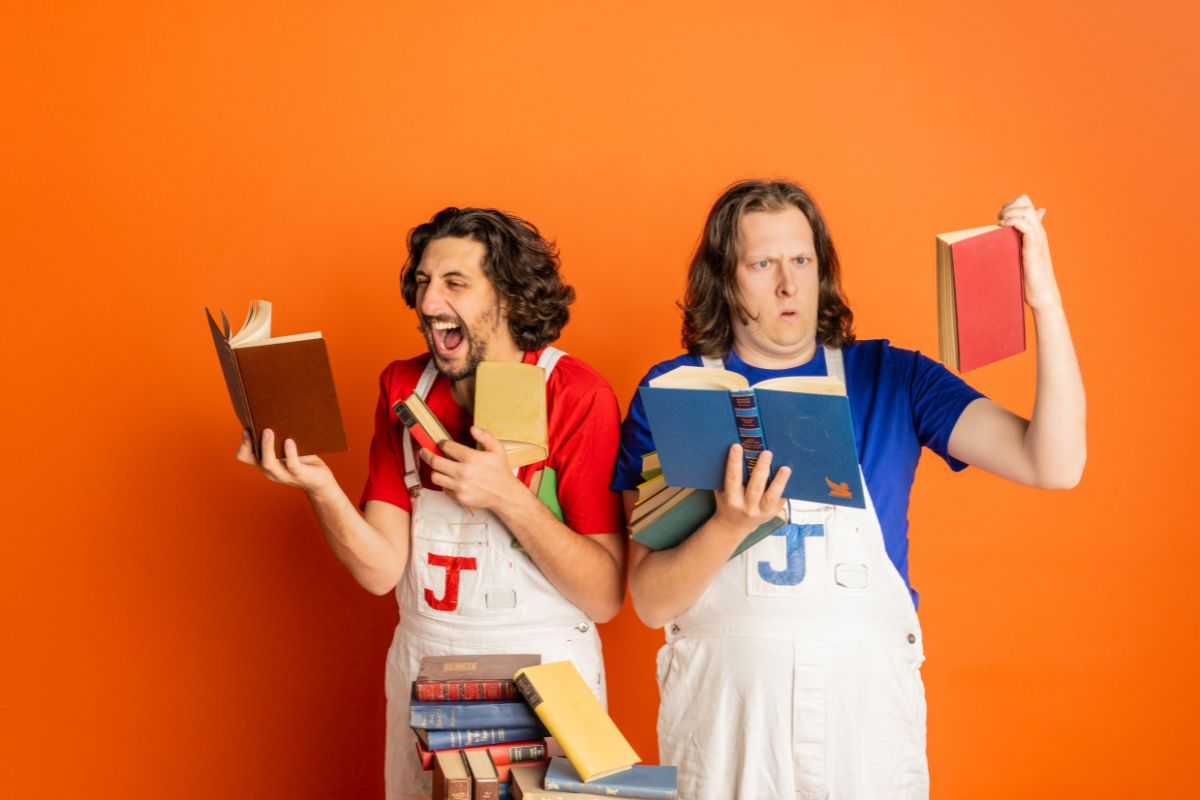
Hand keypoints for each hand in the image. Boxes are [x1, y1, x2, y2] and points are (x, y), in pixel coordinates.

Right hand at [235, 428, 335, 495]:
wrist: (320, 482)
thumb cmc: (304, 461)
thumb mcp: (288, 449)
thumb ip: (282, 437)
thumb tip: (278, 411)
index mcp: (265, 463)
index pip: (244, 456)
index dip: (243, 442)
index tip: (247, 427)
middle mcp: (270, 470)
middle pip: (251, 458)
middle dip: (250, 441)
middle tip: (253, 425)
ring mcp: (284, 474)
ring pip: (268, 463)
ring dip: (267, 446)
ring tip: (268, 431)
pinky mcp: (300, 475)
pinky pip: (292, 464)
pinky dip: (290, 452)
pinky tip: (290, 441)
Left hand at [419, 426, 524, 511]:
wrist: (505, 494)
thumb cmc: (500, 471)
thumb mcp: (498, 449)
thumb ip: (486, 436)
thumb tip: (472, 429)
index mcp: (472, 458)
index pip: (448, 447)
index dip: (442, 444)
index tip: (442, 444)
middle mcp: (464, 472)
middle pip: (435, 462)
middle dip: (427, 454)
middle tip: (424, 451)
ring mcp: (460, 486)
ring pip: (435, 476)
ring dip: (435, 470)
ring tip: (438, 467)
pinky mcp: (458, 497)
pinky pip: (443, 488)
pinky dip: (445, 483)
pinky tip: (450, 479)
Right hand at [712, 444, 789, 536]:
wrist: (734, 525)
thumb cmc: (728, 502)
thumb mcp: (723, 491)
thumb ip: (727, 476)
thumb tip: (735, 450)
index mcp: (732, 500)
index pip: (733, 479)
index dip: (734, 462)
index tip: (737, 446)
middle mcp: (747, 508)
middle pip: (755, 487)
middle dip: (761, 469)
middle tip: (766, 452)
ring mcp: (761, 512)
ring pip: (771, 496)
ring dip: (779, 482)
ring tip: (785, 468)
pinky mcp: (773, 513)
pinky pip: (780, 500)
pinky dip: (785, 488)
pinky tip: (788, 476)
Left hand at [999, 194, 1060, 311]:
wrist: (1042, 295)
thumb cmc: (1029, 278)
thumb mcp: (1020, 256)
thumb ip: (1015, 246)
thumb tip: (1005, 239)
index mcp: (1034, 230)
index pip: (1025, 203)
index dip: (1010, 205)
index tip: (1000, 219)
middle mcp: (1038, 231)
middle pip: (1025, 201)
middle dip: (1007, 206)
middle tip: (999, 221)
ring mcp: (1037, 238)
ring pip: (1026, 210)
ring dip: (1009, 212)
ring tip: (1000, 224)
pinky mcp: (1034, 248)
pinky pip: (1026, 226)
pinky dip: (1013, 222)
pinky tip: (1003, 228)